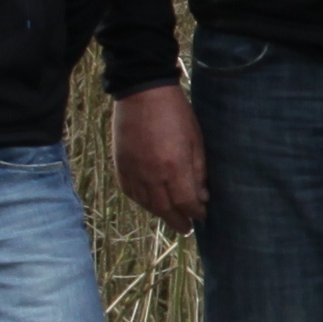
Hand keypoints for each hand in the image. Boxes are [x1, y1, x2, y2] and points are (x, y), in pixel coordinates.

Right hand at [110, 84, 206, 227]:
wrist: (142, 93)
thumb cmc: (176, 114)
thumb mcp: (196, 141)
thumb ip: (198, 172)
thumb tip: (202, 197)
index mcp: (174, 167)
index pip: (186, 203)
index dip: (196, 213)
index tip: (202, 215)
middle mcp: (151, 174)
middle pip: (165, 209)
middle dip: (178, 221)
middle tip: (186, 228)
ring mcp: (133, 171)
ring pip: (146, 203)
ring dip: (160, 214)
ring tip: (170, 217)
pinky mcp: (120, 165)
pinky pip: (130, 192)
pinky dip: (141, 201)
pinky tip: (150, 203)